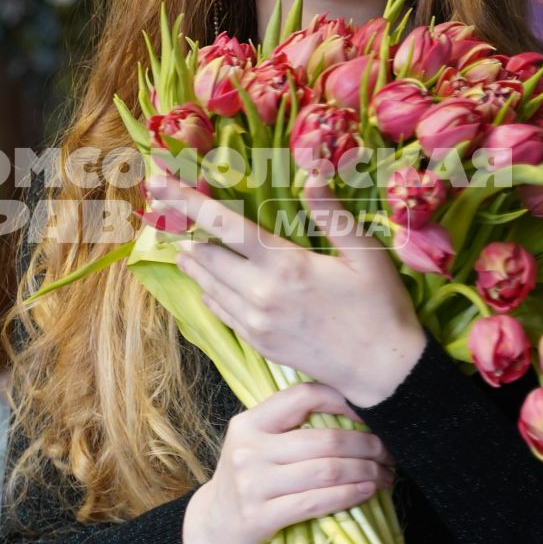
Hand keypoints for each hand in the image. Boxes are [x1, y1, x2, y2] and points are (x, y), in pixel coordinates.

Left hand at [151, 167, 428, 407]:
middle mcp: (261, 294)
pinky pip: (220, 312)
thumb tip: (311, 171)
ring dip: (193, 261)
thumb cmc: (381, 307)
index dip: (186, 200)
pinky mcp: (259, 343)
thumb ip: (331, 213)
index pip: (222, 224)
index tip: (157, 182)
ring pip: (207, 285)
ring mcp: (256, 323)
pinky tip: (208, 283)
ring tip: (184, 244)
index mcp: (285, 265)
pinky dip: (209, 292)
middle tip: (165, 211)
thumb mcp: (365, 253)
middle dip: (181, 229)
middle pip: (205, 254)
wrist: (384, 372)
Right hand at [181, 382, 394, 543]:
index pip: (302, 396)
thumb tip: (354, 414)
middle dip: (367, 445)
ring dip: (365, 472)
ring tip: (384, 475)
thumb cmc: (247, 483)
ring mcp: (253, 484)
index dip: (343, 400)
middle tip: (389, 453)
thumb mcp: (256, 446)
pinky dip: (349, 495)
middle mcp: (249, 449)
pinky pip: (316, 501)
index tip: (372, 415)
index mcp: (250, 423)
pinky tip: (366, 492)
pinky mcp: (260, 517)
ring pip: (326, 470)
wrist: (211, 530)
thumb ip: (290, 428)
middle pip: (324, 439)